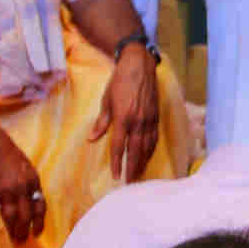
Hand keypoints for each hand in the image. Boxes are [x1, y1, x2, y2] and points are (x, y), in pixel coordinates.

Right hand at [0, 115, 46, 245]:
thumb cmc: (3, 150)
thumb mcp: (23, 163)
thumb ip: (27, 181)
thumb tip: (28, 200)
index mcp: (32, 178)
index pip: (40, 205)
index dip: (39, 221)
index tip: (37, 233)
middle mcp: (22, 186)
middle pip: (26, 216)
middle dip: (25, 231)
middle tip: (22, 240)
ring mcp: (6, 190)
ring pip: (11, 218)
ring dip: (11, 231)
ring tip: (9, 239)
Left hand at [90, 39, 162, 184]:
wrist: (139, 65)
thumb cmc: (119, 81)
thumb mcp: (106, 100)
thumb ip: (101, 122)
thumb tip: (92, 139)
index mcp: (123, 117)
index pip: (119, 146)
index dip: (117, 163)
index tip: (116, 176)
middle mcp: (138, 120)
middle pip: (136, 150)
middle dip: (133, 168)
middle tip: (130, 182)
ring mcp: (149, 118)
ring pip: (148, 146)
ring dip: (143, 161)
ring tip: (139, 174)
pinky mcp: (156, 115)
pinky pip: (155, 137)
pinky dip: (152, 149)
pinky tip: (148, 156)